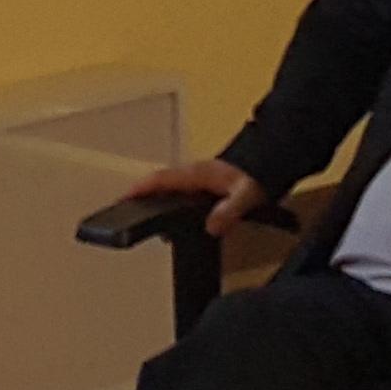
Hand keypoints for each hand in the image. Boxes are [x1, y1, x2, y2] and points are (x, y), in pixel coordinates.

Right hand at [115, 154, 269, 239]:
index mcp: (197, 174)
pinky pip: (176, 186)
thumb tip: (210, 226)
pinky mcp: (201, 180)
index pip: (161, 179)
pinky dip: (166, 195)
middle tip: (123, 207)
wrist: (268, 163)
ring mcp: (196, 175)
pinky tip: (168, 211)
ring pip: (167, 183)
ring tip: (140, 211)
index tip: (123, 198)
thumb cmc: (255, 179)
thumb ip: (229, 211)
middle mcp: (192, 172)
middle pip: (158, 181)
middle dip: (140, 192)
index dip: (141, 188)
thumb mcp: (246, 196)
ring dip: (152, 193)